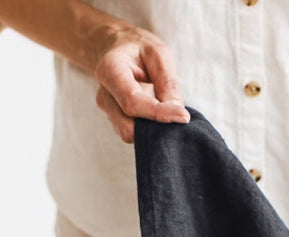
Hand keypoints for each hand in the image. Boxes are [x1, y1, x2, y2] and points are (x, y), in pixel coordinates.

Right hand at [94, 24, 188, 142]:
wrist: (119, 50)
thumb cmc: (140, 49)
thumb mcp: (158, 54)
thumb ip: (167, 81)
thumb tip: (177, 111)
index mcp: (110, 70)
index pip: (132, 102)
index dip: (159, 113)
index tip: (183, 116)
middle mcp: (104, 94)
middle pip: (128, 126)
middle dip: (155, 127)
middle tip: (179, 117)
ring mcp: (108, 110)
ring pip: (129, 134)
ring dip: (152, 130)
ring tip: (168, 113)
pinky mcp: (115, 120)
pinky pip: (133, 134)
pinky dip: (149, 130)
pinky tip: (159, 116)